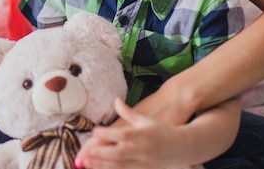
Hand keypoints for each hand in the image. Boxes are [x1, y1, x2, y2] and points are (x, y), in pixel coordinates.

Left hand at [76, 98, 190, 168]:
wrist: (180, 148)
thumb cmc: (160, 131)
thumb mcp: (145, 119)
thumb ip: (128, 112)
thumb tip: (116, 100)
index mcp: (141, 134)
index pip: (122, 134)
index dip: (107, 133)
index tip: (94, 130)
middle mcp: (141, 149)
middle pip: (117, 153)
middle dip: (99, 153)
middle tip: (83, 152)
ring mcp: (142, 162)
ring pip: (118, 165)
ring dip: (101, 164)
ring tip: (86, 161)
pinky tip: (98, 168)